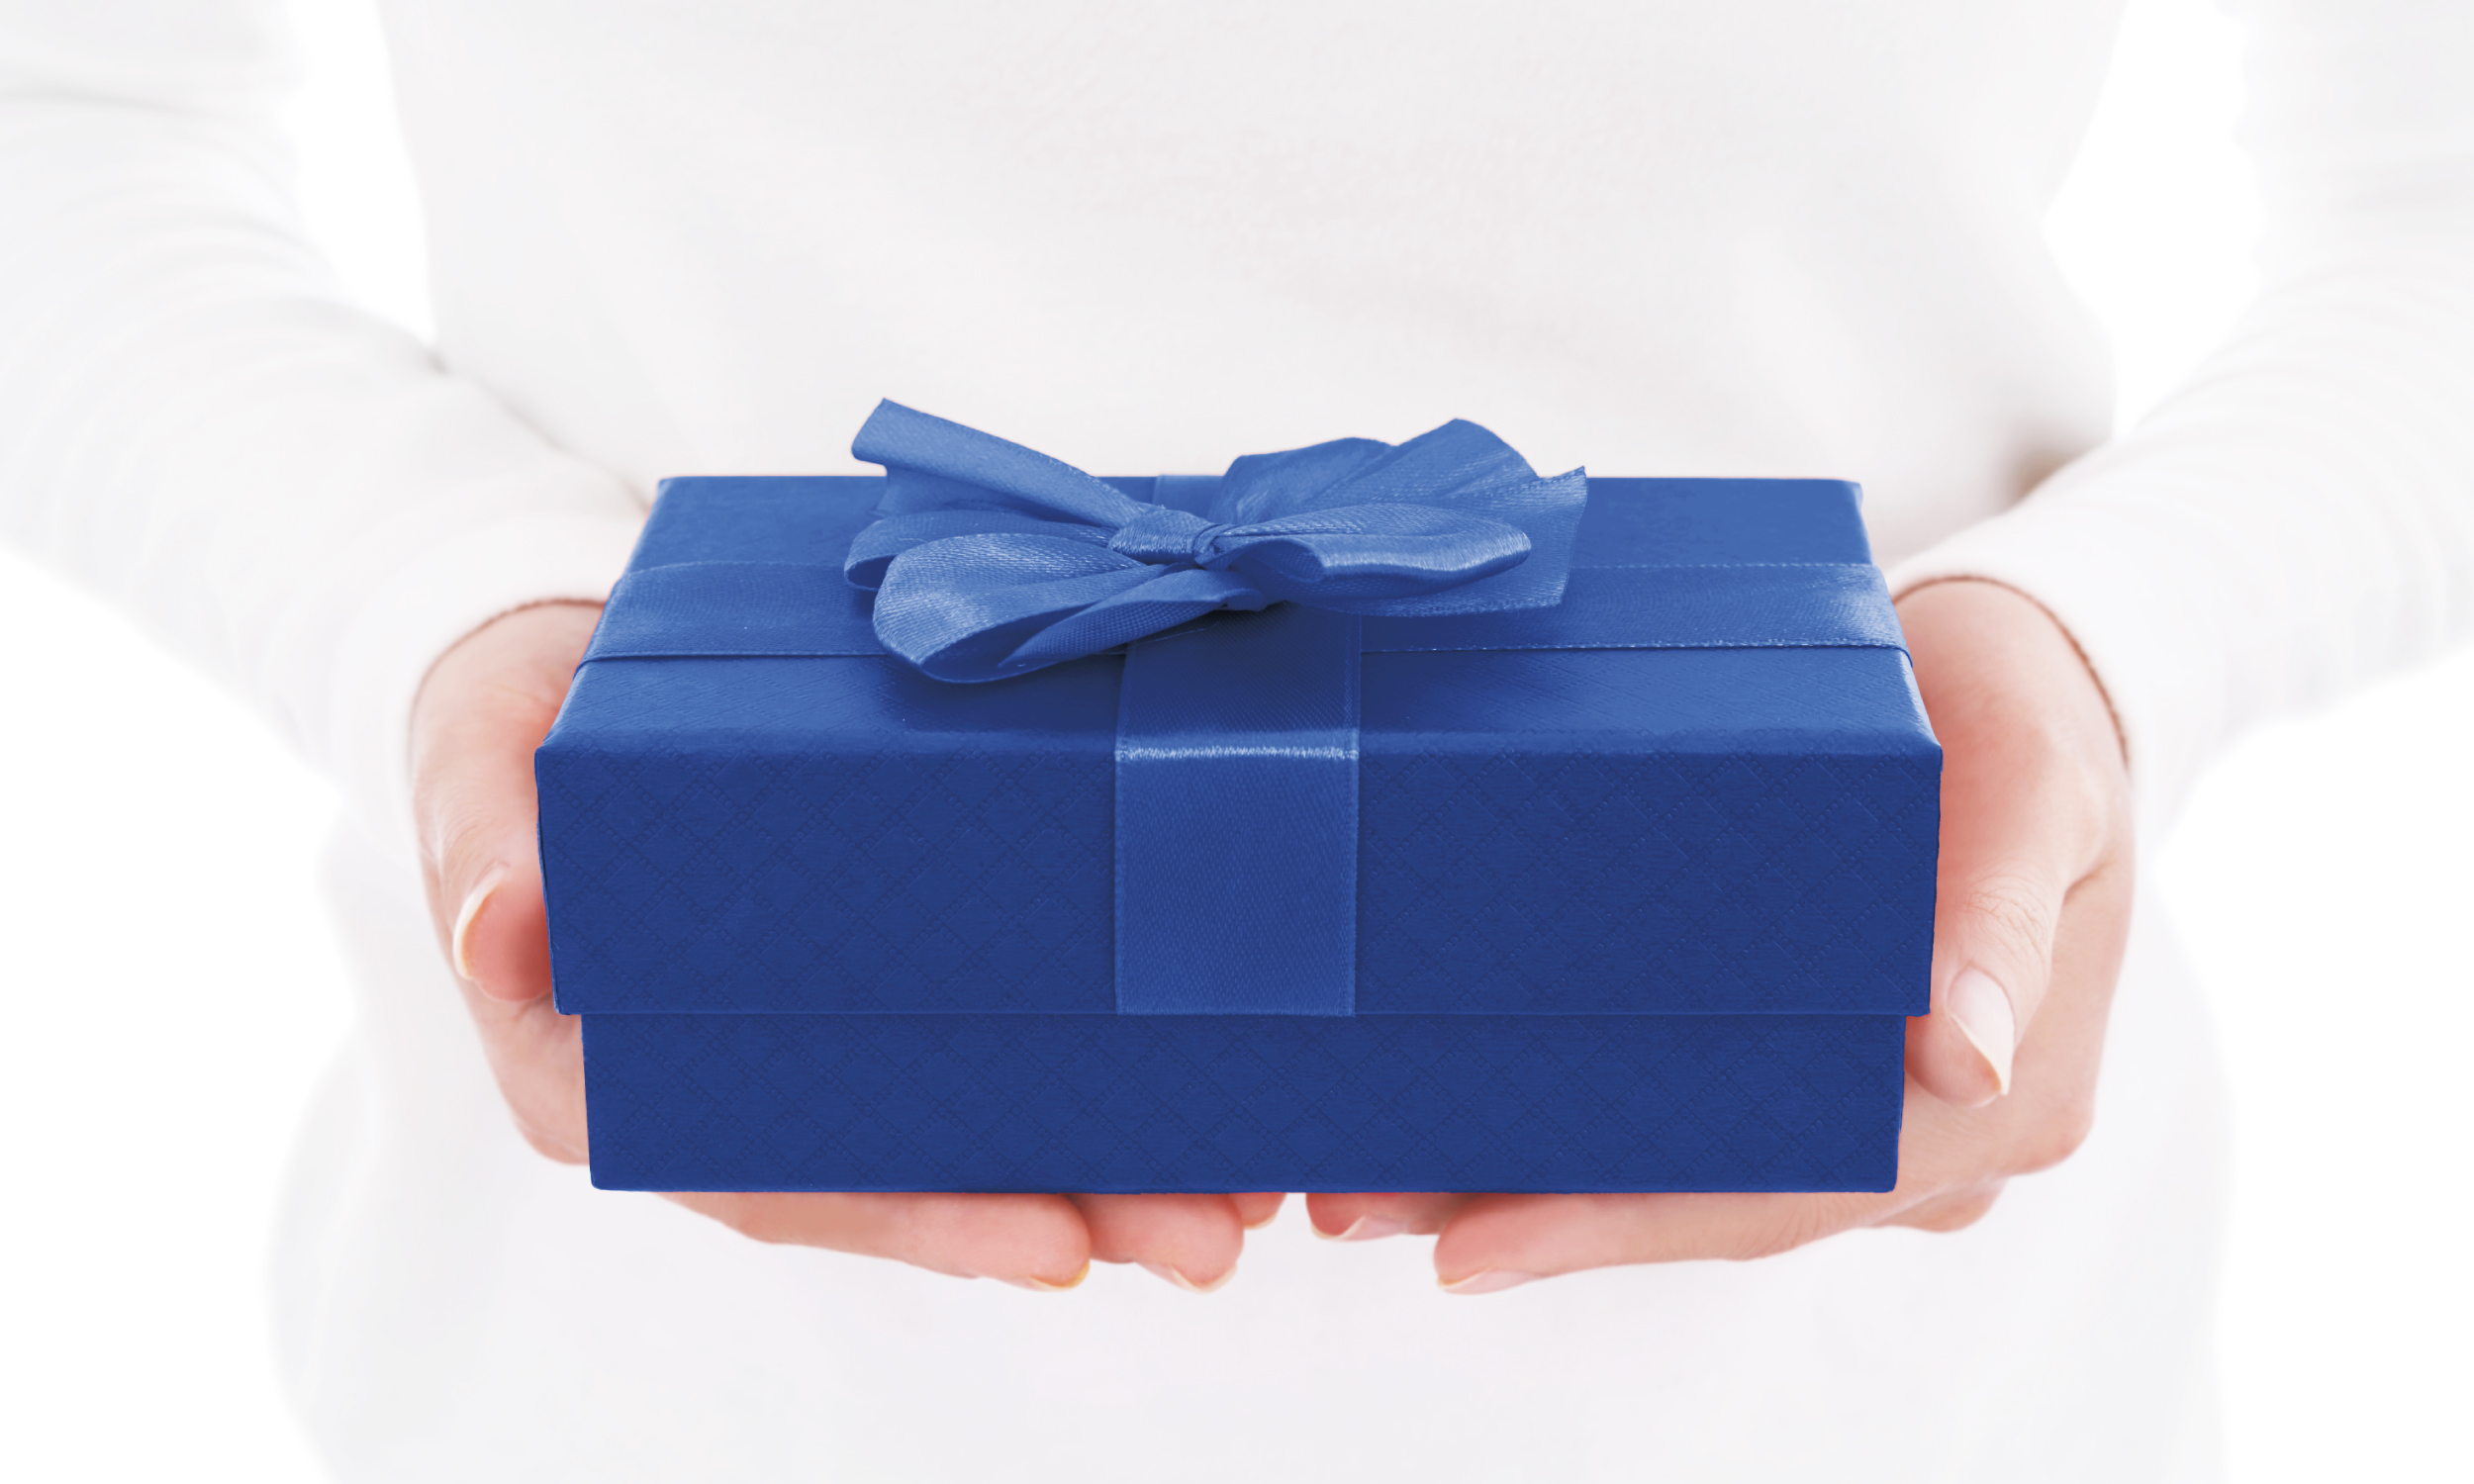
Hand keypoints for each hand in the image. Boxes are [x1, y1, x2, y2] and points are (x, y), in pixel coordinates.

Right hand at [410, 601, 1281, 1291]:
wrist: (549, 643)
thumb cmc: (503, 716)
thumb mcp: (478, 761)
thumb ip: (486, 844)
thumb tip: (499, 934)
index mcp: (614, 1074)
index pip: (774, 1180)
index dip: (916, 1222)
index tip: (1053, 1243)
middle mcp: (728, 1078)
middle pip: (906, 1176)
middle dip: (1063, 1210)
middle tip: (1209, 1232)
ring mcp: (809, 1029)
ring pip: (968, 1124)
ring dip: (1110, 1160)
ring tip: (1248, 1179)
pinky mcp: (874, 968)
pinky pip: (988, 1034)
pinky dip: (1095, 1063)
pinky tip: (1210, 1075)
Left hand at [1303, 579, 2134, 1290]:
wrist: (2036, 671)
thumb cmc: (2030, 711)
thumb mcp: (2035, 778)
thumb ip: (2000, 909)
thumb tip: (1967, 1059)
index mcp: (2003, 1100)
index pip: (1788, 1194)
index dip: (1626, 1227)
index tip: (1472, 1246)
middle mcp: (1933, 1137)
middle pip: (1708, 1206)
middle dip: (1532, 1215)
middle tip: (1354, 1202)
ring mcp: (1869, 1113)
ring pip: (1683, 1173)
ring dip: (1522, 1181)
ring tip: (1357, 1178)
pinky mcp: (1808, 1062)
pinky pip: (1683, 1114)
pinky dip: (1566, 1125)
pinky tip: (1443, 1119)